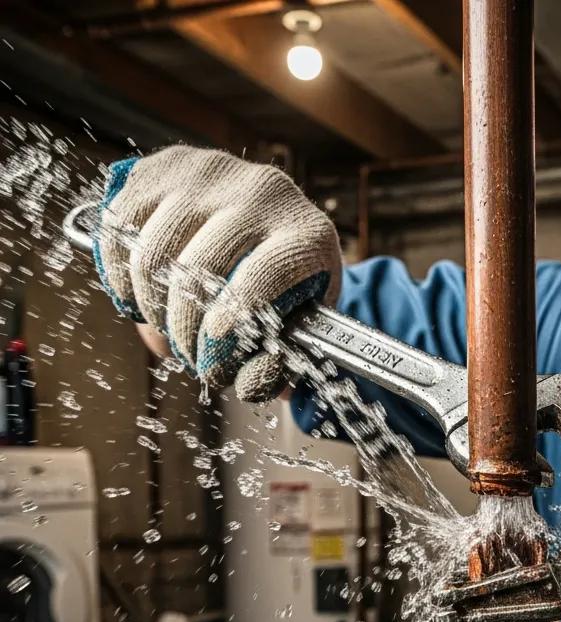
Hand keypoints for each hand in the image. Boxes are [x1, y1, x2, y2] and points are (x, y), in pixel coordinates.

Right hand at [93, 145, 341, 401]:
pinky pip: (122, 225)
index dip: (228, 327)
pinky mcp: (168, 164)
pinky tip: (138, 295)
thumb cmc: (293, 283)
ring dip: (150, 304)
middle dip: (184, 328)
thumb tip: (245, 385)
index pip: (259, 280)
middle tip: (187, 355)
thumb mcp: (302, 321)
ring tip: (164, 327)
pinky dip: (121, 271)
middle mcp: (263, 192)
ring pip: (153, 250)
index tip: (211, 362)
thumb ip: (280, 360)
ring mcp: (212, 171)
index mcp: (306, 234)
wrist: (279, 216)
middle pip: (198, 270)